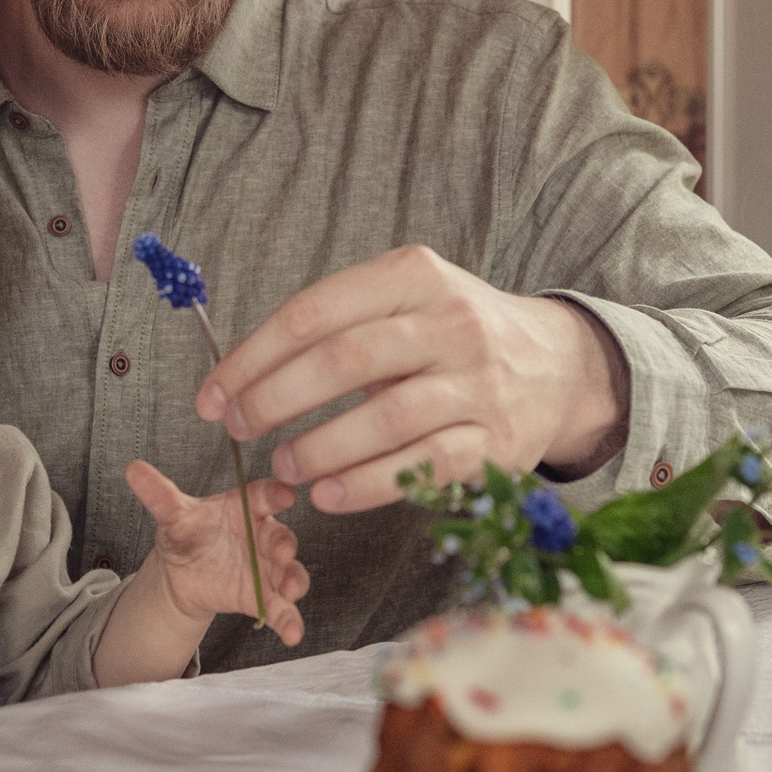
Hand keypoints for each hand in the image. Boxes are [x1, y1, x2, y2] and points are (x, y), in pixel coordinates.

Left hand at [123, 459, 308, 644]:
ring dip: (294, 581)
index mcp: (246, 507)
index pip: (265, 495)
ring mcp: (268, 568)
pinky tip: (292, 635)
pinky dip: (290, 622)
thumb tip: (132, 469)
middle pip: (281, 536)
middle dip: (285, 544)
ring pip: (290, 573)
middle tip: (283, 551)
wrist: (183, 571)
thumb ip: (159, 494)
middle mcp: (264, 536)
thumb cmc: (187, 533)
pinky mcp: (263, 597)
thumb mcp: (173, 515)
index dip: (276, 494)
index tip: (285, 495)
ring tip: (292, 592)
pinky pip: (281, 609)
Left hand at [194, 246, 624, 513]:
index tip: (212, 394)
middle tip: (236, 428)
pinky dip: (367, 485)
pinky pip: (423, 467)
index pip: (315, 312)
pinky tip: (327, 495)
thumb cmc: (453, 334)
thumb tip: (240, 375)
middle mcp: (452, 324)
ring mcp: (478, 385)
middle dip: (275, 398)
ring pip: (385, 418)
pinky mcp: (497, 443)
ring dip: (319, 447)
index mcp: (415, 276)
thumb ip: (337, 323)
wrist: (559, 366)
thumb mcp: (406, 298)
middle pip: (345, 360)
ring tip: (281, 466)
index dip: (253, 357)